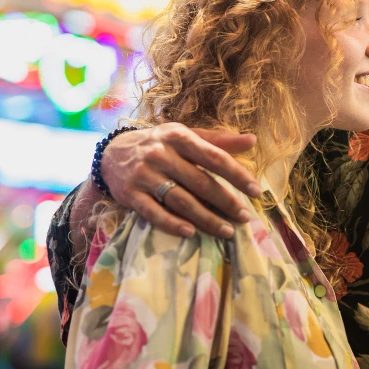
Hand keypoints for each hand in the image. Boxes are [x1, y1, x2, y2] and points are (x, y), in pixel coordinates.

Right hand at [101, 124, 260, 237]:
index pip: (215, 158)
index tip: (256, 192)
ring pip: (181, 200)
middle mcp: (161, 154)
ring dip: (206, 218)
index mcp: (179, 137)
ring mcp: (144, 175)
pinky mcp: (130, 194)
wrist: (111, 152)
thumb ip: (219, 140)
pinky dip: (172, 224)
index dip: (238, 175)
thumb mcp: (186, 135)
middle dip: (226, 202)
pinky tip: (190, 232)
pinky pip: (154, 212)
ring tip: (227, 231)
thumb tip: (253, 140)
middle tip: (245, 217)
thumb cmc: (159, 144)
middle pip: (201, 182)